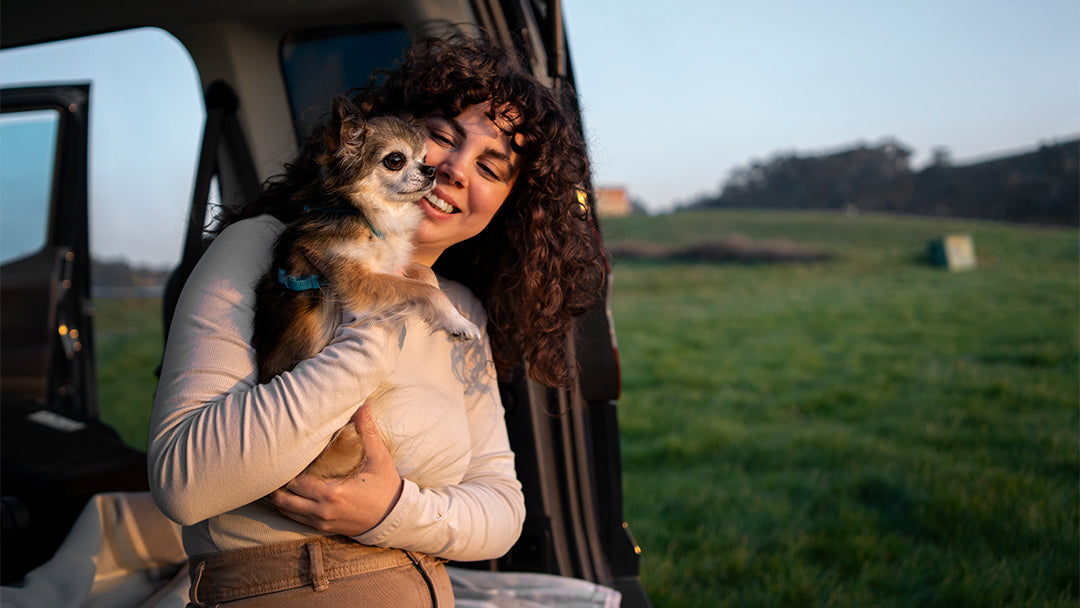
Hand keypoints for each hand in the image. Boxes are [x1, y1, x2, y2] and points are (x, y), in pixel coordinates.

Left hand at [267, 405, 402, 535]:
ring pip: (287, 511)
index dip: (287, 469)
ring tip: (279, 479)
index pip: (296, 481)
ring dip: (281, 496)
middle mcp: (322, 510)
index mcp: (332, 493)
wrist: (393, 518)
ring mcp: (322, 522)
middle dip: (278, 483)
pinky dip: (289, 507)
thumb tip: (363, 406)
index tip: (285, 456)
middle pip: (284, 498)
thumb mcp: (379, 458)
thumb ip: (368, 432)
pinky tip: (289, 494)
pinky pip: (296, 520)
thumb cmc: (385, 486)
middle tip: (277, 466)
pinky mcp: (324, 529)